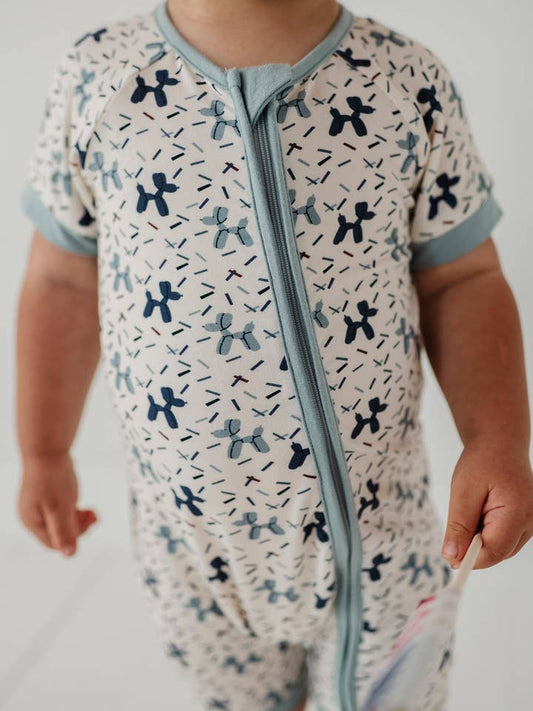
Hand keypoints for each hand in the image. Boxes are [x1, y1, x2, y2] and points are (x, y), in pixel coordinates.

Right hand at [17, 452, 97, 555]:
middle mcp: (34, 517)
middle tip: (93, 514)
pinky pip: (63, 511)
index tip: (88, 522)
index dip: (73, 538)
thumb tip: (69, 554)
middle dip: (79, 528)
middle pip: (59, 534)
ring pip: (63, 522)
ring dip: (79, 520)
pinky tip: (86, 506)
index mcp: (32, 522)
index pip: (54, 544)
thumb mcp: (60, 507)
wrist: (48, 450)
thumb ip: (64, 531)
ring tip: (92, 512)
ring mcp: (41, 506)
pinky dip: (76, 511)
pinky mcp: (49, 496)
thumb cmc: (52, 479)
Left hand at [442, 440, 532, 568]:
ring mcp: (532, 522)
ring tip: (472, 510)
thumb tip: (451, 556)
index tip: (449, 559)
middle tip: (455, 529)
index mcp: (518, 513)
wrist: (499, 444)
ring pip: (501, 547)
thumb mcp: (463, 491)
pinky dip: (488, 532)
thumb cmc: (482, 462)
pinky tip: (480, 513)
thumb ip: (458, 526)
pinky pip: (505, 538)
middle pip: (499, 553)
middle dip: (474, 548)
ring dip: (481, 539)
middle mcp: (531, 521)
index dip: (471, 560)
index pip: (495, 551)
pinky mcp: (526, 522)